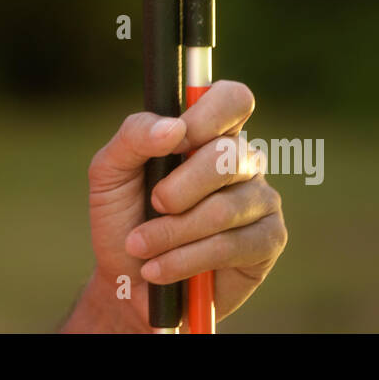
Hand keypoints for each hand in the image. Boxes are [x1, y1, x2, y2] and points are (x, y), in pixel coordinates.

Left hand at [81, 80, 286, 330]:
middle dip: (179, 188)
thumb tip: (174, 127)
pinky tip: (159, 268)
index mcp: (207, 131)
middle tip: (153, 204)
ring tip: (141, 246)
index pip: (232, 99)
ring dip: (172, 232)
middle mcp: (241, 159)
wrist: (126, 280)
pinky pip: (232, 246)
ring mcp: (260, 198)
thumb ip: (134, 136)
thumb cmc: (123, 217)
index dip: (208, 115)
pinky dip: (185, 259)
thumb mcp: (109, 172)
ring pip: (225, 208)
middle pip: (228, 155)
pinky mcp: (268, 240)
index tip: (175, 141)